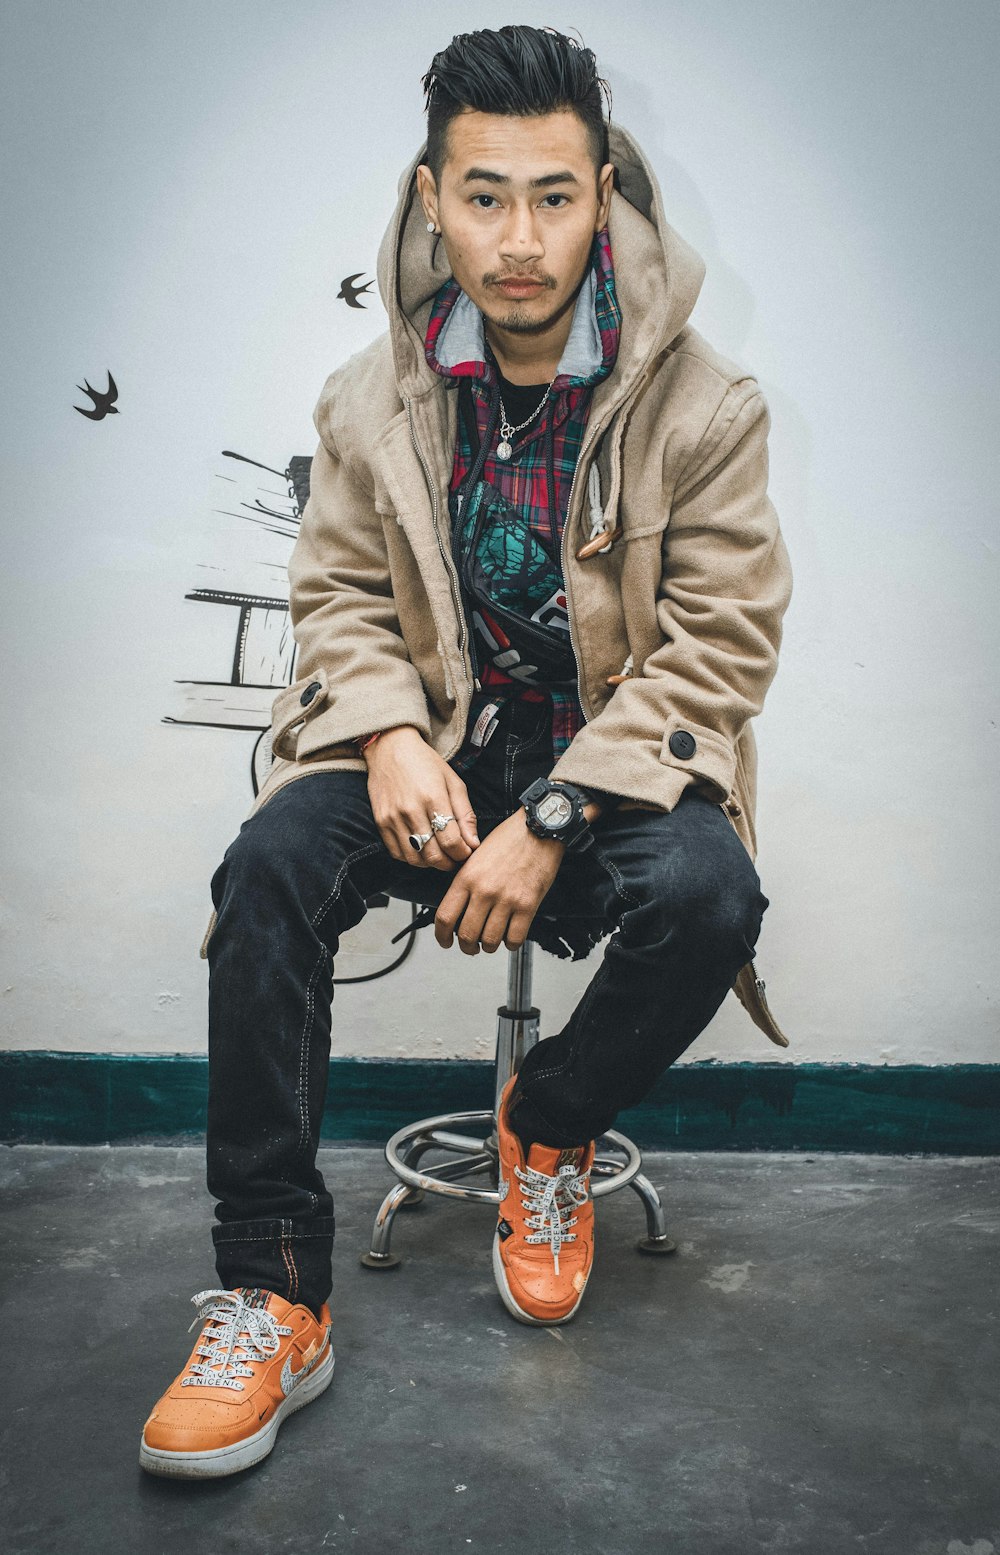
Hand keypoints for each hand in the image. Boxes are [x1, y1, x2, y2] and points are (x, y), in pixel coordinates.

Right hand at [364, 726, 479, 870]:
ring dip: (431, 863)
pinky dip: (412, 857)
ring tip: (440, 854)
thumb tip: (474, 844)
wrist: (390, 748)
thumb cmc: (426, 763)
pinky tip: (421, 849)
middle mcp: (411, 810)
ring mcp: (392, 818)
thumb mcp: (453, 782)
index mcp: (434, 797)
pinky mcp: (380, 822)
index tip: (467, 852)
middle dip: (449, 863)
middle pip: (433, 855)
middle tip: (455, 858)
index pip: (452, 842)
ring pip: (415, 859)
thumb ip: (465, 815)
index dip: (463, 854)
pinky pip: (397, 853)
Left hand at [434, 809, 565, 954]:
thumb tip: (458, 908)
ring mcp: (507, 899)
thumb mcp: (475, 856)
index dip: (441, 936)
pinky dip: (510, 944)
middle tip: (470, 947)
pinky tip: (510, 937)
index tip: (445, 941)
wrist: (539, 829)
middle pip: (467, 935)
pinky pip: (515, 938)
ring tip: (490, 942)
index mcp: (466, 877)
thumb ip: (465, 882)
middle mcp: (484, 890)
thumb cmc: (509, 838)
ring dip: (488, 947)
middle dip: (467, 947)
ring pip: (490, 941)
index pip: (445, 917)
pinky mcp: (528, 905)